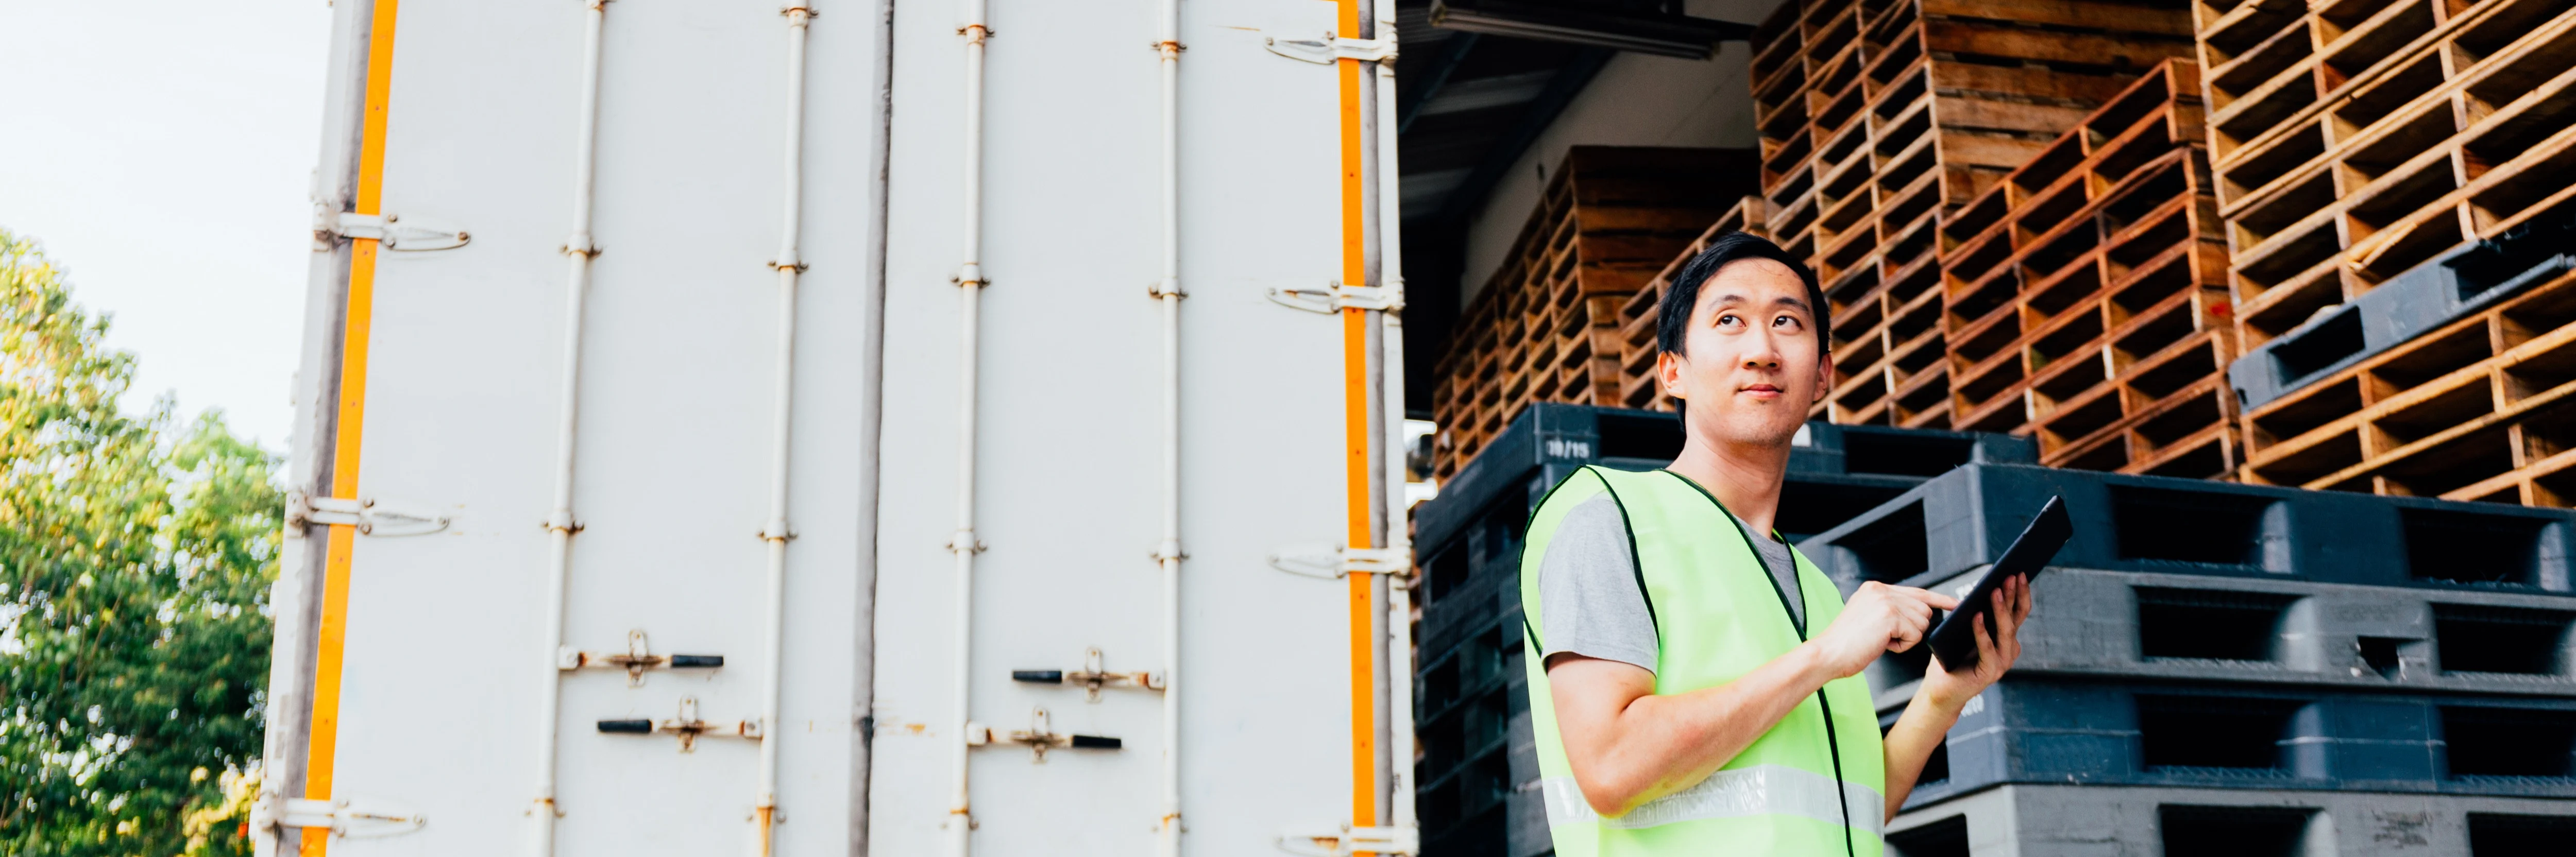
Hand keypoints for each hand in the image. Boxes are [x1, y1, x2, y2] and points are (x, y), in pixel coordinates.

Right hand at [1805, 581, 1956, 678]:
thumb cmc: (1846, 644)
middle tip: (1888, 638)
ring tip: (1881, 641)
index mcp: (1875, 588)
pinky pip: (1915, 635)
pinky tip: (1882, 645)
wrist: (1827, 654)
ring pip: (1921, 623)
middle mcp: (1881, 590)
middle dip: (1913, 629)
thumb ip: (1890, 609)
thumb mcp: (1867, 617)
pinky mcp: (1890, 616)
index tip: (1955, 603)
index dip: (1938, 599)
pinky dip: (1902, 646)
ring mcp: (1886, 601)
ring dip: (1906, 639)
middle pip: (1923, 609)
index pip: (1917, 591)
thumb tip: (1918, 612)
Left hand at [1922, 574, 2031, 710]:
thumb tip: (1980, 590)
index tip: (2019, 572)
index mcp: (2006, 639)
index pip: (2018, 612)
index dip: (2020, 593)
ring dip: (2000, 610)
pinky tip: (1976, 616)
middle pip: (2015, 619)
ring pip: (2004, 632)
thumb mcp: (1965, 631)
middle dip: (2013, 595)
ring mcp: (2002, 663)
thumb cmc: (1952, 657)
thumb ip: (1976, 615)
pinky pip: (1986, 649)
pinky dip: (1981, 632)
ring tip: (1994, 591)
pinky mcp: (1989, 673)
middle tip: (2011, 576)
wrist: (1942, 689)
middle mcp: (2009, 650)